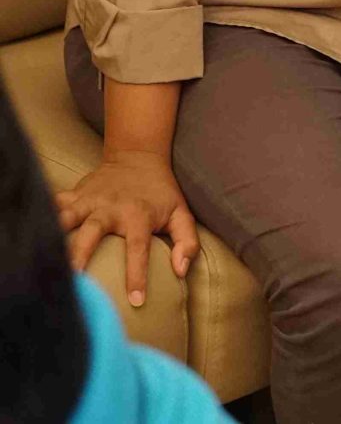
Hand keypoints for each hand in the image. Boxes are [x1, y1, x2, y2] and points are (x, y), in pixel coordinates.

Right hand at [57, 152, 198, 306]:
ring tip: (45, 258)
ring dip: (55, 235)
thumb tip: (180, 271)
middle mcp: (112, 208)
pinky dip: (44, 215)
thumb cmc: (161, 194)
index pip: (139, 248)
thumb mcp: (182, 214)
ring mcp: (90, 200)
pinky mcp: (75, 195)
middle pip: (92, 232)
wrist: (139, 157)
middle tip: (73, 280)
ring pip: (67, 218)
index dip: (137, 275)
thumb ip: (187, 242)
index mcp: (140, 215)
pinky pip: (55, 204)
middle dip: (80, 255)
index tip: (136, 301)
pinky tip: (35, 230)